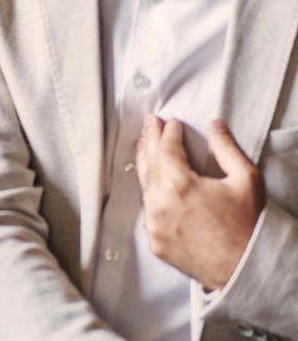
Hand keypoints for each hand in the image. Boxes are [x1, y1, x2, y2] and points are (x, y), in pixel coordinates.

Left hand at [136, 116, 265, 289]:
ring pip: (145, 187)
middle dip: (150, 140)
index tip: (171, 122)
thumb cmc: (248, 226)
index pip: (166, 149)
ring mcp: (155, 225)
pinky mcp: (155, 242)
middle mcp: (160, 204)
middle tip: (150, 124)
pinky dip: (151, 194)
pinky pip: (149, 212)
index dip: (168, 133)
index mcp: (180, 185)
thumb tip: (214, 125)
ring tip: (145, 148)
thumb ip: (226, 148)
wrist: (246, 270)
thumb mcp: (245, 180)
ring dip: (146, 165)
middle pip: (149, 164)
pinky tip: (152, 185)